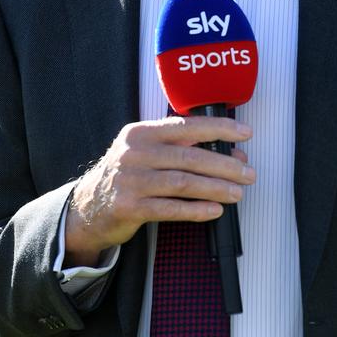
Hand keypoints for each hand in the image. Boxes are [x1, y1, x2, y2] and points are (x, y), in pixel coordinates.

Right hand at [64, 116, 254, 266]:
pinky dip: (196, 210)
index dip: (219, 129)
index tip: (245, 134)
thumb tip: (232, 155)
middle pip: (189, 157)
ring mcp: (131, 180)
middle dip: (224, 165)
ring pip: (183, 183)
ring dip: (215, 188)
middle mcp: (135, 153)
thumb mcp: (149, 153)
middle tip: (248, 173)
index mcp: (143, 132)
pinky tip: (214, 210)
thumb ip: (185, 149)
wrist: (88, 205)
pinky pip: (170, 208)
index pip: (187, 126)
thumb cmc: (129, 175)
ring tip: (237, 193)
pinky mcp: (129, 206)